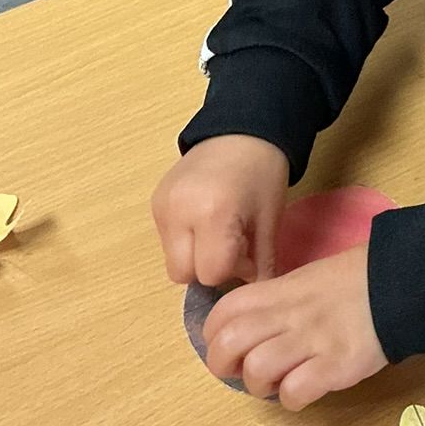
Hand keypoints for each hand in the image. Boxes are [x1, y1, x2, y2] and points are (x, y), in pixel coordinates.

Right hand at [152, 135, 289, 287]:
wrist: (241, 127)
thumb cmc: (263, 172)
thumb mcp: (270, 219)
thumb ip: (261, 263)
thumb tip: (255, 298)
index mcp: (211, 214)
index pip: (211, 274)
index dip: (232, 271)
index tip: (248, 254)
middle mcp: (178, 212)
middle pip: (183, 274)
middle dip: (208, 270)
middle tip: (232, 246)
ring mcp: (161, 207)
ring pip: (172, 261)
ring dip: (195, 258)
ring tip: (218, 232)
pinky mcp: (154, 203)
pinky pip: (166, 241)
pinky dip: (185, 241)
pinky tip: (204, 221)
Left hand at [202, 248, 386, 407]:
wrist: (404, 282)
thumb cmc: (356, 279)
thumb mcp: (308, 278)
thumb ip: (277, 300)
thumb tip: (252, 327)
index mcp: (281, 291)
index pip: (224, 312)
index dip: (213, 335)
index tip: (225, 346)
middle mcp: (290, 315)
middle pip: (230, 343)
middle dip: (223, 366)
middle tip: (240, 372)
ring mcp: (313, 341)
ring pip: (258, 370)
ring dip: (258, 386)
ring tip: (275, 384)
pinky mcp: (337, 365)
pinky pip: (296, 391)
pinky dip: (292, 399)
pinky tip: (303, 392)